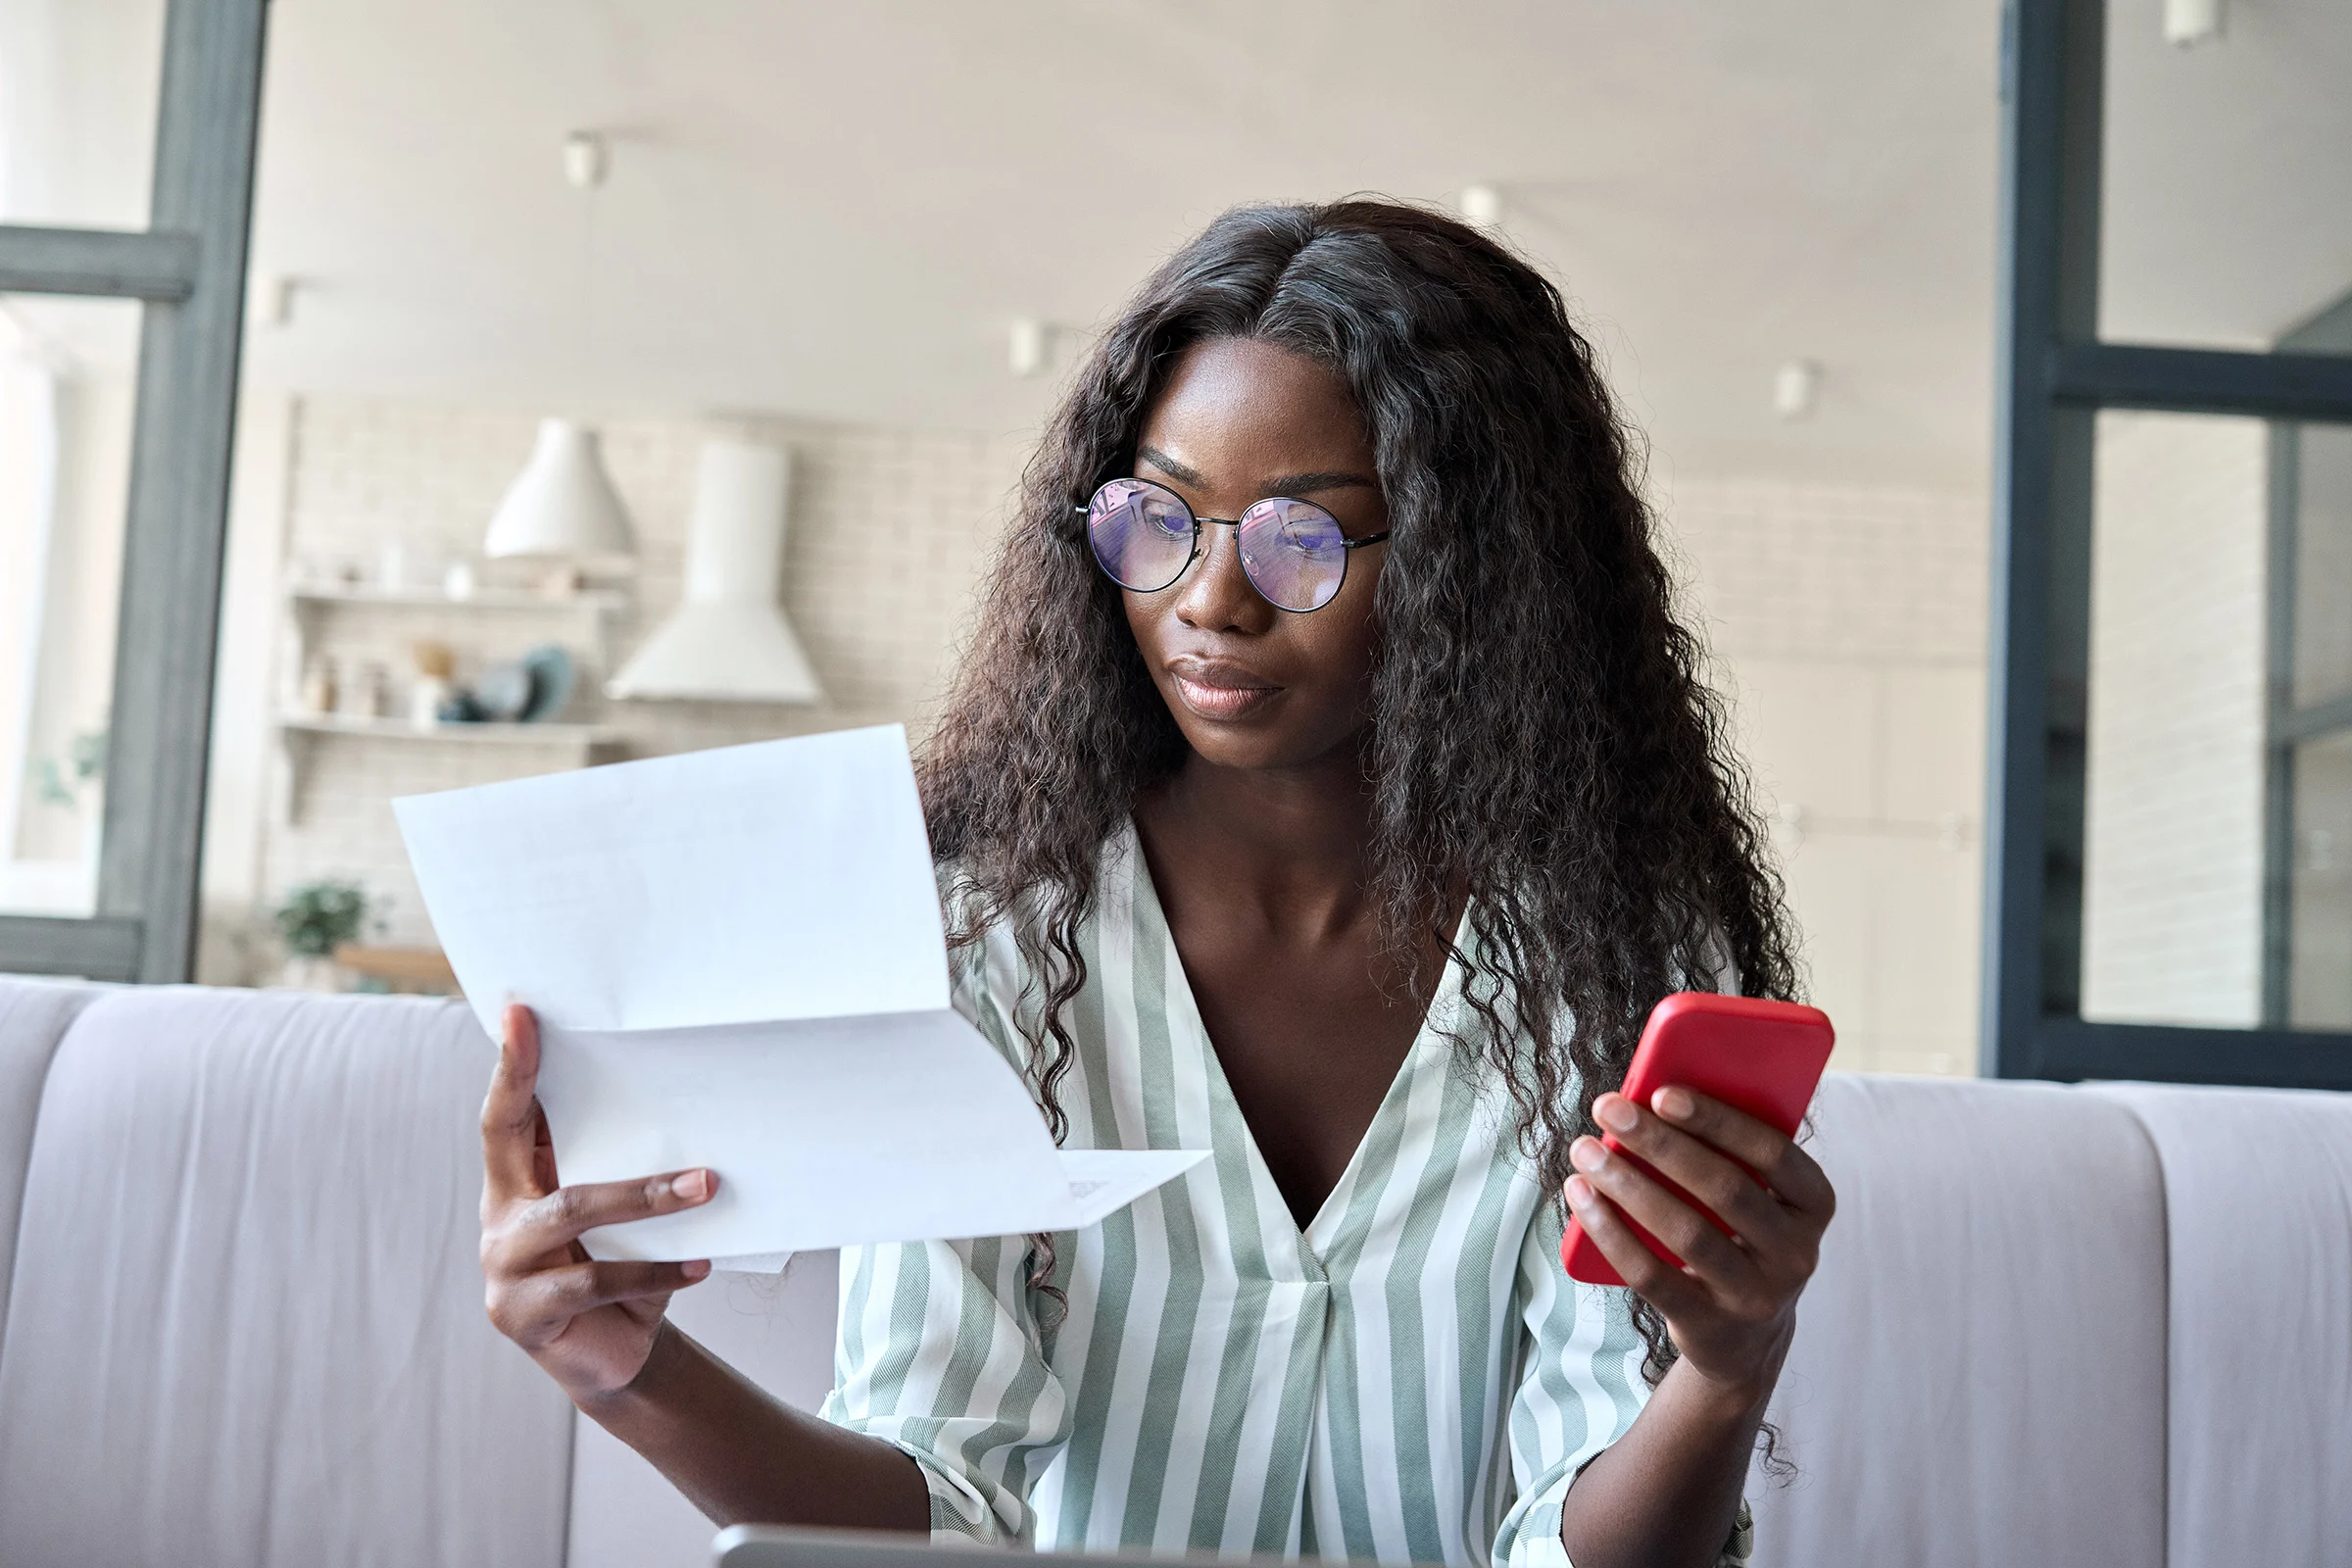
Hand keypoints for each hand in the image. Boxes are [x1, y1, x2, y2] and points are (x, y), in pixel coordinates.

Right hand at [479, 1002, 717, 1405]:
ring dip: (646, 1198)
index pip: (505, 1113)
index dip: (511, 1064)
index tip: (521, 1012)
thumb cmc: (621, 1267)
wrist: (615, 1356)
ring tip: (706, 1186)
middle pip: (511, 1140)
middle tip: (595, 1050)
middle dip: (543, 1090)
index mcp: (517, 1181)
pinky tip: (698, 1266)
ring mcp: (503, 1265)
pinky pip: (592, 1281)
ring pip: (571, 1211)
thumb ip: (620, 1169)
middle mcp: (499, 1216)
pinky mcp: (522, 1313)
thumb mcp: (620, 1216)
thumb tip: (689, 1107)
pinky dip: (652, 1272)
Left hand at [1563, 1086, 1834, 1400]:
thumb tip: (1649, 1097)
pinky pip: (1652, 1275)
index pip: (1774, 1152)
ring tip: (1586, 1150)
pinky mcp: (1710, 1326)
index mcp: (1813, 1204)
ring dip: (1628, 1184)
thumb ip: (1727, 1153)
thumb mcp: (1756, 1198)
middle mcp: (1796, 1252)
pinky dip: (1610, 1232)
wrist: (1744, 1339)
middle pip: (1724, 1189)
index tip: (1662, 1093)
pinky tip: (1581, 1197)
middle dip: (1660, 1143)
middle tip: (1608, 1108)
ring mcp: (1756, 1295)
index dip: (1719, 1120)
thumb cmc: (1738, 1238)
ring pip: (1686, 1233)